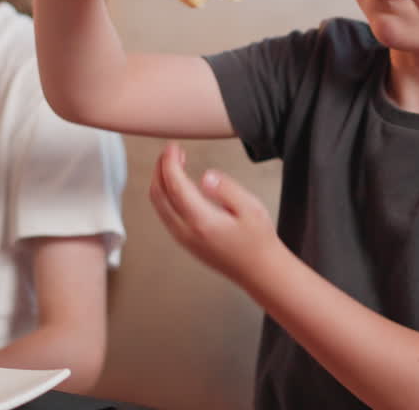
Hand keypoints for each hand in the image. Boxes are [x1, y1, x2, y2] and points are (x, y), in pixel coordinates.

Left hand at [149, 142, 280, 288]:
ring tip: (175, 163)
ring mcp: (183, 239)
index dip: (169, 162)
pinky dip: (165, 194)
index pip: (174, 185)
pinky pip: (165, 214)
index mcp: (201, 221)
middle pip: (158, 194)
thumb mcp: (251, 208)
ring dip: (161, 181)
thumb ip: (227, 189)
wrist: (260, 272)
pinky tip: (179, 185)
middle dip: (160, 168)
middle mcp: (186, 231)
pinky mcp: (185, 242)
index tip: (173, 147)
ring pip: (159, 205)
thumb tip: (206, 176)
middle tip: (171, 151)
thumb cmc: (259, 240)